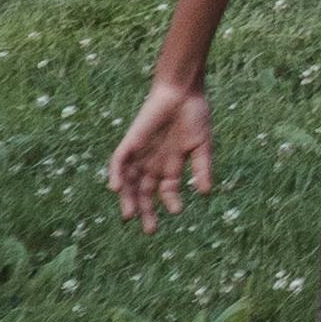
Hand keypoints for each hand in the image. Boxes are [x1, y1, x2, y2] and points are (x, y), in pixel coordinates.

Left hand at [110, 78, 214, 227]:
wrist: (183, 91)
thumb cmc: (195, 114)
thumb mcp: (202, 145)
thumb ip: (202, 168)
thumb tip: (205, 193)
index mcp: (171, 165)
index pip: (166, 191)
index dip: (170, 203)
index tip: (176, 212)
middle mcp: (153, 163)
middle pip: (144, 193)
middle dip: (146, 211)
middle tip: (149, 230)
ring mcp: (140, 154)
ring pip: (128, 182)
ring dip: (127, 199)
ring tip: (129, 216)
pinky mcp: (130, 142)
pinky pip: (118, 161)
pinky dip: (115, 174)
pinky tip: (115, 188)